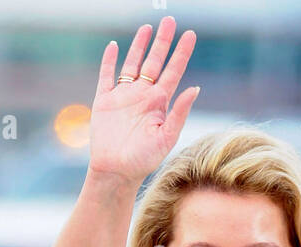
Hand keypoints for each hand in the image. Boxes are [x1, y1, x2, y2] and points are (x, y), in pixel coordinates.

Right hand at [88, 19, 198, 187]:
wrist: (116, 171)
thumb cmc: (143, 160)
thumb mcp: (166, 137)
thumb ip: (179, 113)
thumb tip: (195, 88)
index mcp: (159, 103)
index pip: (174, 71)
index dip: (182, 53)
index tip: (191, 34)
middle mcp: (143, 96)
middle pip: (155, 61)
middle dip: (163, 41)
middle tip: (170, 20)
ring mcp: (124, 96)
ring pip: (133, 63)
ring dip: (139, 45)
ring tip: (148, 27)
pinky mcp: (105, 100)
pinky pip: (107, 75)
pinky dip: (110, 59)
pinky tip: (115, 45)